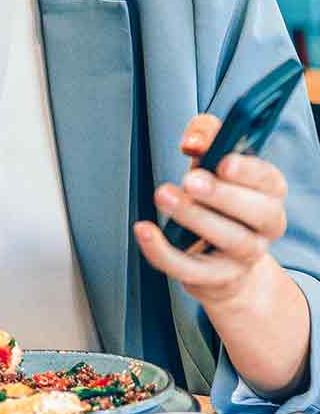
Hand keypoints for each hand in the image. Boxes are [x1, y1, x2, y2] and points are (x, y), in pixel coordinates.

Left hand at [134, 112, 288, 306]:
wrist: (218, 255)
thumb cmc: (215, 198)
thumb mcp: (212, 161)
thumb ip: (206, 136)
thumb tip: (194, 142)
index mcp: (268, 192)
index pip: (269, 180)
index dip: (247, 170)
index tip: (222, 161)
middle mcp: (266, 225)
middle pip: (258, 212)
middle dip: (222, 194)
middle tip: (190, 179)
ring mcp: (245, 255)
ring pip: (230, 240)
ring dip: (195, 217)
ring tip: (164, 195)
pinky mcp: (217, 277)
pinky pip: (191, 269)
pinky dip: (164, 251)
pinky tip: (144, 230)